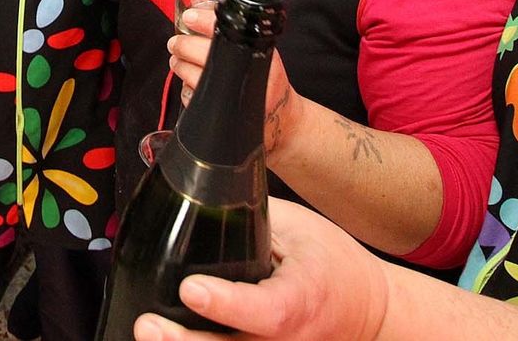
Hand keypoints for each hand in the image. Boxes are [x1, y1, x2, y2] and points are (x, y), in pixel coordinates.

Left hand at [132, 198, 387, 340]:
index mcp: (303, 297)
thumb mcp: (302, 229)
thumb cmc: (334, 265)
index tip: (192, 289)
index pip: (267, 310)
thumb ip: (251, 217)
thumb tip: (199, 190)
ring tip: (147, 333)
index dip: (229, 304)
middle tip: (147, 323)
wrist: (369, 311)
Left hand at [171, 7, 302, 156]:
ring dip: (180, 65)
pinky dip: (186, 89)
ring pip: (192, 75)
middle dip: (182, 45)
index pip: (222, 25)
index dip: (201, 19)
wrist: (282, 117)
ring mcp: (234, 92)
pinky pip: (192, 98)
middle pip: (202, 51)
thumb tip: (196, 0)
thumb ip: (220, 21)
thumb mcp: (252, 43)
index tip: (189, 16)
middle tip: (176, 43)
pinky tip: (191, 84)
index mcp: (256, 46)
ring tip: (179, 61)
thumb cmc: (265, 75)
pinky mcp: (222, 113)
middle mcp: (247, 68)